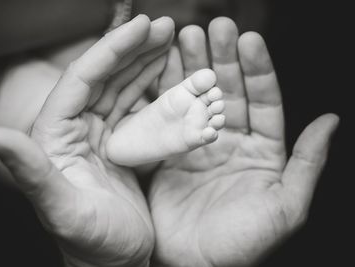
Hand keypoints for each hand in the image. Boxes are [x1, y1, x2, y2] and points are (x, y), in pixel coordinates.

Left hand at [0, 15, 174, 266]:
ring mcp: (101, 136)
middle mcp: (76, 130)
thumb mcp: (62, 210)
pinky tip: (169, 76)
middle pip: (105, 78)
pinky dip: (154, 90)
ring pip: (123, 89)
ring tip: (169, 42)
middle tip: (163, 27)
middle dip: (134, 50)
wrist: (115, 262)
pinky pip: (138, 109)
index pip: (82, 80)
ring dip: (145, 64)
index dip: (110, 50)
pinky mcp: (122, 145)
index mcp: (55, 138)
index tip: (141, 26)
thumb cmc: (90, 243)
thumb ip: (30, 172)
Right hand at [150, 17, 338, 266]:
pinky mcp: (169, 154)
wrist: (194, 265)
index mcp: (262, 151)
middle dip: (222, 58)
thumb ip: (308, 163)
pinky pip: (169, 118)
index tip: (249, 40)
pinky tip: (161, 70)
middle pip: (228, 91)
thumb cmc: (243, 243)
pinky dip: (165, 94)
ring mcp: (198, 145)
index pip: (263, 100)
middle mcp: (230, 142)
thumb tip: (330, 120)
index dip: (257, 69)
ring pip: (197, 98)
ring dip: (192, 68)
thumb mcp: (286, 207)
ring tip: (185, 37)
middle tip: (212, 27)